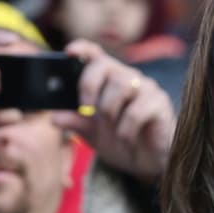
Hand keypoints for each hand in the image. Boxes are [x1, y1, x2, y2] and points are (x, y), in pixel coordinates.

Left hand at [51, 39, 175, 181]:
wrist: (147, 163)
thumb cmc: (120, 141)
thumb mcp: (92, 133)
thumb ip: (75, 122)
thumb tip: (54, 117)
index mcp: (108, 79)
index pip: (95, 54)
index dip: (82, 49)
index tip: (69, 52)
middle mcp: (128, 78)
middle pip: (106, 65)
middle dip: (89, 85)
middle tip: (86, 108)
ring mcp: (146, 89)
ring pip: (122, 84)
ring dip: (109, 110)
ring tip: (110, 127)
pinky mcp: (159, 104)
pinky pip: (137, 110)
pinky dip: (125, 129)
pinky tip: (126, 139)